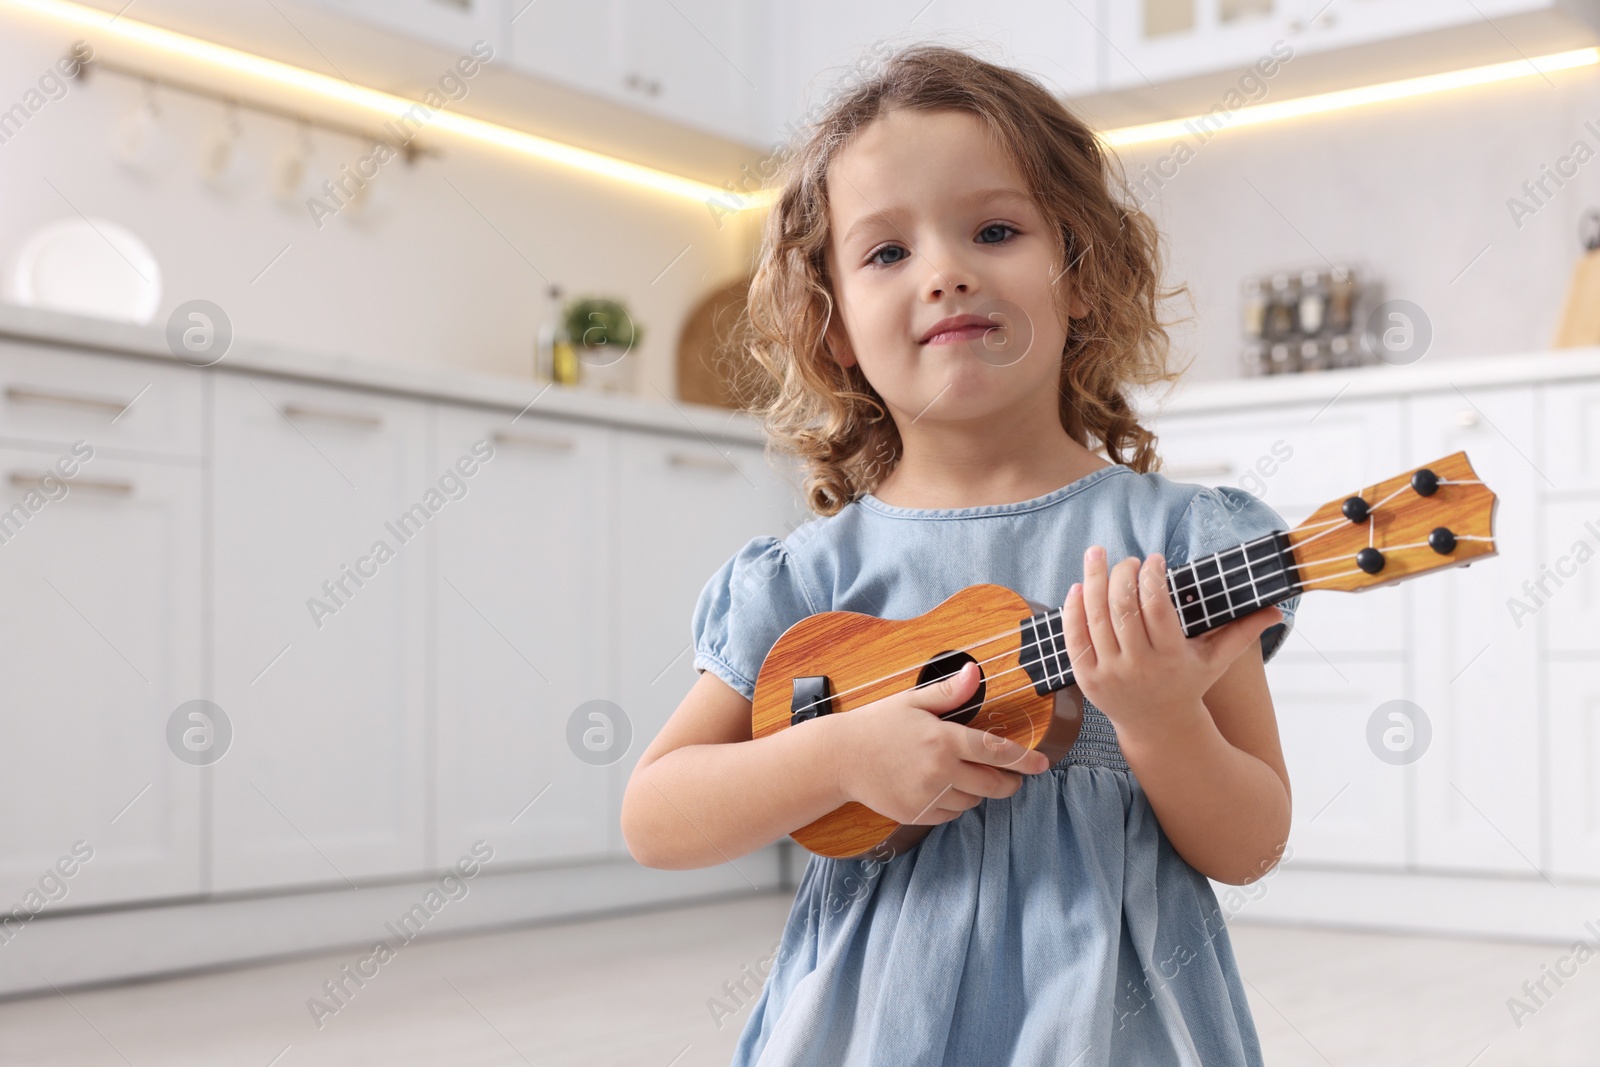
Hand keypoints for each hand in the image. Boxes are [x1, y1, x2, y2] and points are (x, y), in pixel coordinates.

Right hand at [833, 662, 1052, 825]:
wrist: (840, 758)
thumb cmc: (878, 724)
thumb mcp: (912, 701)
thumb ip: (949, 692)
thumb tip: (976, 672)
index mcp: (943, 740)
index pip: (995, 751)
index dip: (1024, 760)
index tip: (1042, 765)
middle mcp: (939, 771)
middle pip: (993, 784)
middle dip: (1009, 782)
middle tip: (1011, 777)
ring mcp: (928, 796)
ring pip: (973, 801)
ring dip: (977, 791)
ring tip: (964, 775)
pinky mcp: (917, 815)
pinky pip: (950, 814)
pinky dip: (955, 804)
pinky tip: (942, 788)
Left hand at [1061, 546, 1281, 736]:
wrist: (1158, 727)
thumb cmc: (1188, 684)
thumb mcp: (1216, 660)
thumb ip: (1243, 632)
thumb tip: (1278, 610)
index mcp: (1171, 657)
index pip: (1156, 607)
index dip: (1152, 577)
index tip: (1154, 558)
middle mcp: (1139, 666)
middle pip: (1123, 608)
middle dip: (1122, 573)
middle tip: (1128, 558)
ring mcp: (1109, 673)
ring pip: (1096, 618)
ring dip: (1093, 579)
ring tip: (1096, 553)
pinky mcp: (1086, 679)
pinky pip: (1074, 638)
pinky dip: (1073, 610)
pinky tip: (1078, 586)